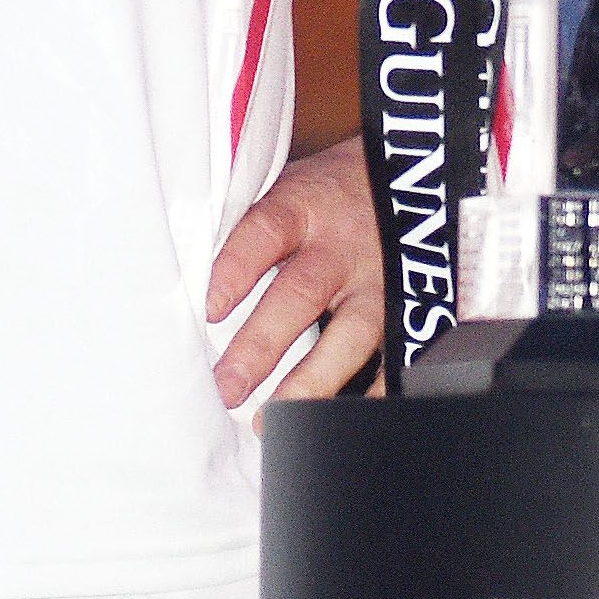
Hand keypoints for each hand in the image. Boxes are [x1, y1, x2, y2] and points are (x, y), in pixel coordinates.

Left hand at [208, 135, 384, 414]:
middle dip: (261, 345)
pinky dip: (373, 394)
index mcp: (303, 205)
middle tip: (227, 387)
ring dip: (310, 380)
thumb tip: (187, 273)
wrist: (411, 176)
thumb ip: (248, 226)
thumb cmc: (328, 192)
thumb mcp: (288, 186)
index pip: (264, 233)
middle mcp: (341, 245)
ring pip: (351, 334)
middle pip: (301, 293)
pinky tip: (342, 423)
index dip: (236, 269)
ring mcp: (379, 279)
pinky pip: (396, 356)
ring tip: (273, 419)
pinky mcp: (409, 308)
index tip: (209, 309)